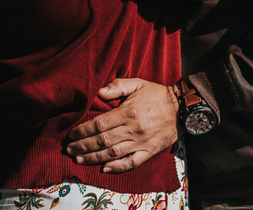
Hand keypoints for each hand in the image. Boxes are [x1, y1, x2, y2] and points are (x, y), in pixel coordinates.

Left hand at [64, 78, 178, 172]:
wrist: (182, 107)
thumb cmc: (157, 95)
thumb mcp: (138, 84)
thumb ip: (117, 86)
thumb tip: (99, 91)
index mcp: (128, 112)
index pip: (100, 124)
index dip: (83, 131)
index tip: (72, 134)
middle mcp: (133, 129)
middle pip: (102, 141)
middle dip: (83, 146)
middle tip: (69, 149)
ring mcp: (141, 142)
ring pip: (113, 154)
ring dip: (93, 158)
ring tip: (79, 159)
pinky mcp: (149, 151)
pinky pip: (131, 163)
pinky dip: (117, 167)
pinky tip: (104, 168)